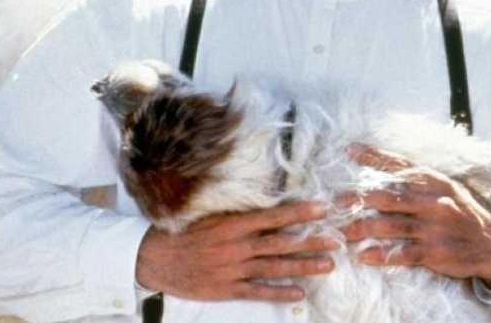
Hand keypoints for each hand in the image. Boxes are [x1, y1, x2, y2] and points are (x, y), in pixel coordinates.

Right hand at [136, 201, 337, 301]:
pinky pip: (257, 292)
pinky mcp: (226, 289)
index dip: (298, 213)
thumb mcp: (208, 212)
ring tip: (327, 265)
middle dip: (310, 242)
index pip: (272, 216)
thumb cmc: (181, 230)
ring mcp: (232, 270)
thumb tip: (265, 198)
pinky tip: (299, 293)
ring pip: (274, 268)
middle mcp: (235, 247)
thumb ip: (236, 209)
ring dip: (302, 266)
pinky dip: (278, 293)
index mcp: (232, 224)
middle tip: (337, 241)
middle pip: (280, 244)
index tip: (321, 209)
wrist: (153, 258)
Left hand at [342, 143, 490, 290]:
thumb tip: (389, 167)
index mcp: (436, 181)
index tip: (350, 149)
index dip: (374, 157)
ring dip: (364, 228)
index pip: (400, 165)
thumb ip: (422, 179)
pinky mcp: (435, 252)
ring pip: (391, 225)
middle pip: (389, 196)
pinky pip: (402, 253)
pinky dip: (381, 254)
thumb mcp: (449, 187)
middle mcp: (434, 202)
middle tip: (336, 200)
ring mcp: (434, 228)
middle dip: (360, 198)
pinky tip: (364, 255)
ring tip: (344, 230)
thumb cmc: (466, 211)